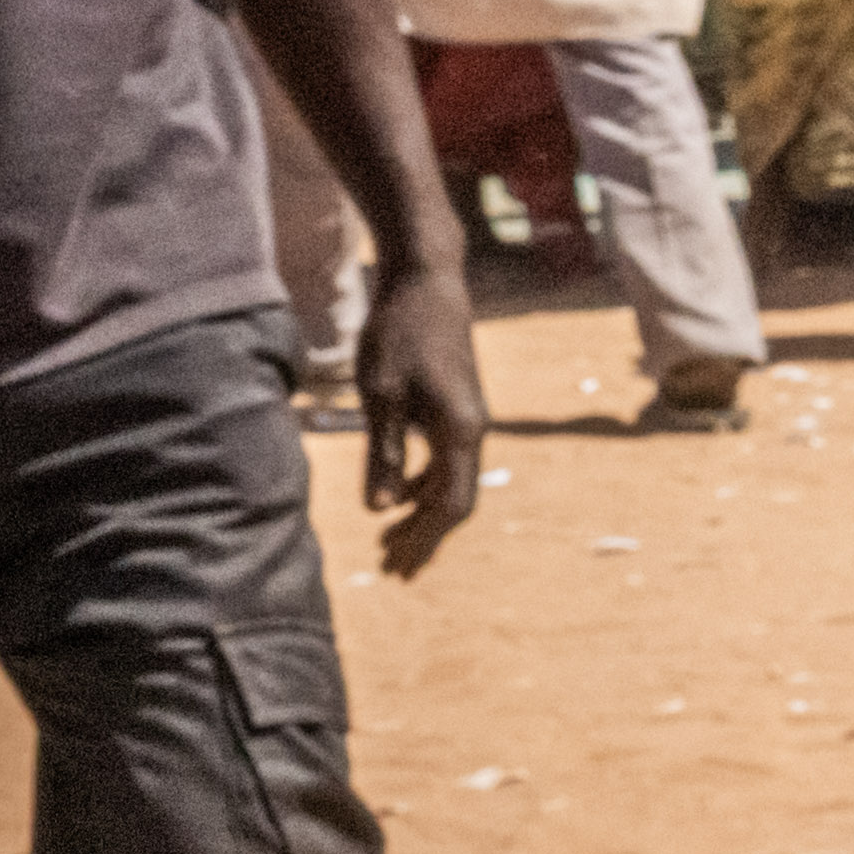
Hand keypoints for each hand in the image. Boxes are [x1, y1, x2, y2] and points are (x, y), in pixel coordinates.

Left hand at [353, 265, 487, 575]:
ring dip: (421, 513)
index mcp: (461, 431)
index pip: (451, 503)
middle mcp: (473, 429)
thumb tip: (380, 510)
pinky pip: (445, 460)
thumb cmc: (400, 334)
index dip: (424, 539)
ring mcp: (467, 418)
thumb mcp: (381, 395)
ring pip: (450, 481)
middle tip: (393, 570)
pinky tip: (396, 495)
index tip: (396, 567)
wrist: (428, 283)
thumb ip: (383, 453)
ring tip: (390, 541)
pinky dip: (421, 485)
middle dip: (424, 536)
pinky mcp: (456, 407)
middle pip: (455, 499)